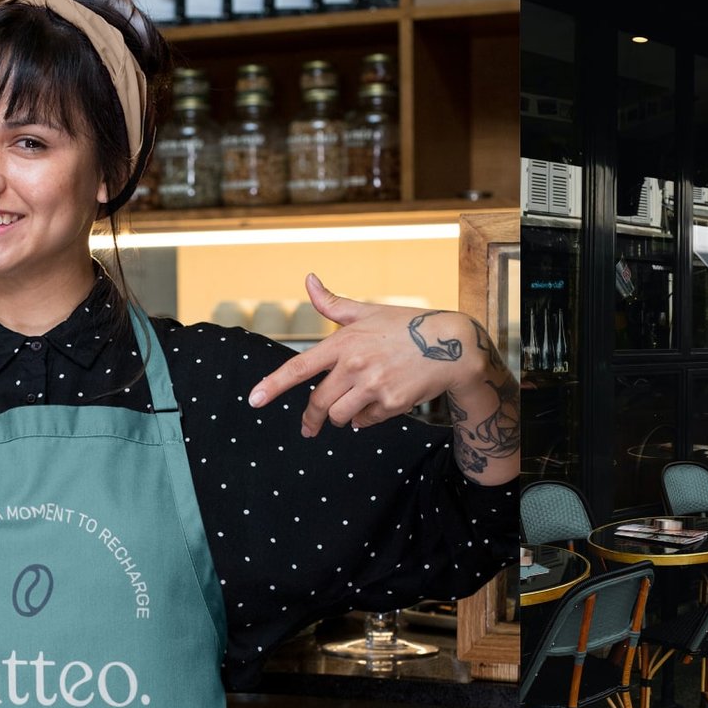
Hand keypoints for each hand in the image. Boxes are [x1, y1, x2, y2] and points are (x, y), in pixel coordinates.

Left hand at [247, 274, 488, 436]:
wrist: (452, 346)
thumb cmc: (407, 325)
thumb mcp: (368, 311)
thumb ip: (333, 303)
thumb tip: (308, 280)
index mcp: (344, 342)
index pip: (299, 366)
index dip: (273, 385)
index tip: (254, 399)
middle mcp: (355, 365)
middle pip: (318, 402)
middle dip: (311, 419)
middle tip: (309, 427)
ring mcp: (373, 386)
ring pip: (340, 416)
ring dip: (341, 417)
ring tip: (353, 406)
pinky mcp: (392, 404)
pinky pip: (365, 422)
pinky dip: (366, 419)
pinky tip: (379, 404)